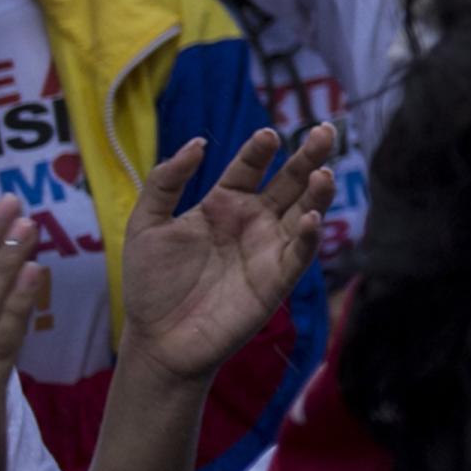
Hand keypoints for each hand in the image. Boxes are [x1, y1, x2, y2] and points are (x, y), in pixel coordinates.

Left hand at [116, 127, 332, 384]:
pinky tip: (311, 219)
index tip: (268, 134)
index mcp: (224, 204)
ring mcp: (268, 248)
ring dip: (318, 193)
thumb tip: (198, 142)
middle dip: (308, 156)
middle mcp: (253, 221)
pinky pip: (300, 253)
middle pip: (289, 181)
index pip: (250, 167)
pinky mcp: (277, 280)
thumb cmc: (150, 284)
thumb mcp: (146, 225)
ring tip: (323, 173)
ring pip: (304, 212)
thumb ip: (165, 181)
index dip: (260, 149)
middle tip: (325, 130)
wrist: (157, 340)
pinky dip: (310, 236)